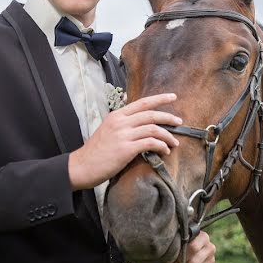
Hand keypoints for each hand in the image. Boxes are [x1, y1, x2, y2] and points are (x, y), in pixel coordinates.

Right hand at [68, 93, 182, 189]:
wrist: (83, 166)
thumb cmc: (96, 151)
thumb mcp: (107, 130)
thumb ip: (122, 123)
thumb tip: (139, 121)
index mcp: (116, 115)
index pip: (142, 102)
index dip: (159, 98)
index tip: (172, 96)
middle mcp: (120, 122)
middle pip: (151, 114)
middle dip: (168, 117)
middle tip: (179, 122)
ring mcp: (123, 135)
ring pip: (153, 129)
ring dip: (168, 136)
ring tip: (174, 143)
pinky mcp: (126, 149)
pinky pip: (150, 143)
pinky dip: (161, 146)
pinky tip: (165, 151)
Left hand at [162, 231, 215, 262]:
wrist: (181, 250)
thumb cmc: (175, 246)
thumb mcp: (170, 250)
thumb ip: (169, 262)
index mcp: (201, 236)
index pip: (193, 248)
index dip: (182, 256)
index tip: (174, 260)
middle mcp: (209, 247)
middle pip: (194, 262)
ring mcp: (211, 259)